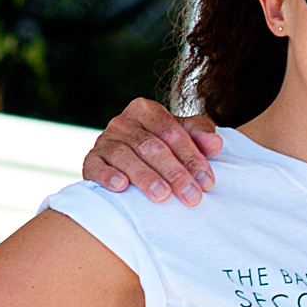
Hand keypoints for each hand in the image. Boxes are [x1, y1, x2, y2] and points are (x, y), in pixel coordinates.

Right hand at [84, 98, 223, 204]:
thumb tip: (215, 143)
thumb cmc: (164, 147)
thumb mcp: (184, 136)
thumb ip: (200, 134)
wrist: (128, 162)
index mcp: (146, 110)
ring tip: (163, 196)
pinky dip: (107, 176)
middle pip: (151, 146)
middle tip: (192, 196)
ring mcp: (104, 140)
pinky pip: (96, 166)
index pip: (172, 132)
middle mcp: (123, 122)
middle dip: (174, 173)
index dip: (192, 157)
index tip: (208, 182)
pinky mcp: (91, 160)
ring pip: (125, 156)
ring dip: (145, 177)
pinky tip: (121, 188)